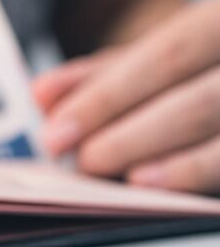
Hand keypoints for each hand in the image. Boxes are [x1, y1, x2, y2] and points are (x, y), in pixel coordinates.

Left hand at [33, 0, 219, 193]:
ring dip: (183, 164)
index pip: (170, 51)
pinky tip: (181, 195)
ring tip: (133, 182)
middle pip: (203, 98)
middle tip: (86, 161)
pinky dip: (208, 175)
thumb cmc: (204, 63)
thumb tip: (43, 97)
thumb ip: (107, 73)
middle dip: (137, 132)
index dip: (109, 94)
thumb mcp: (166, 54)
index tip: (56, 131)